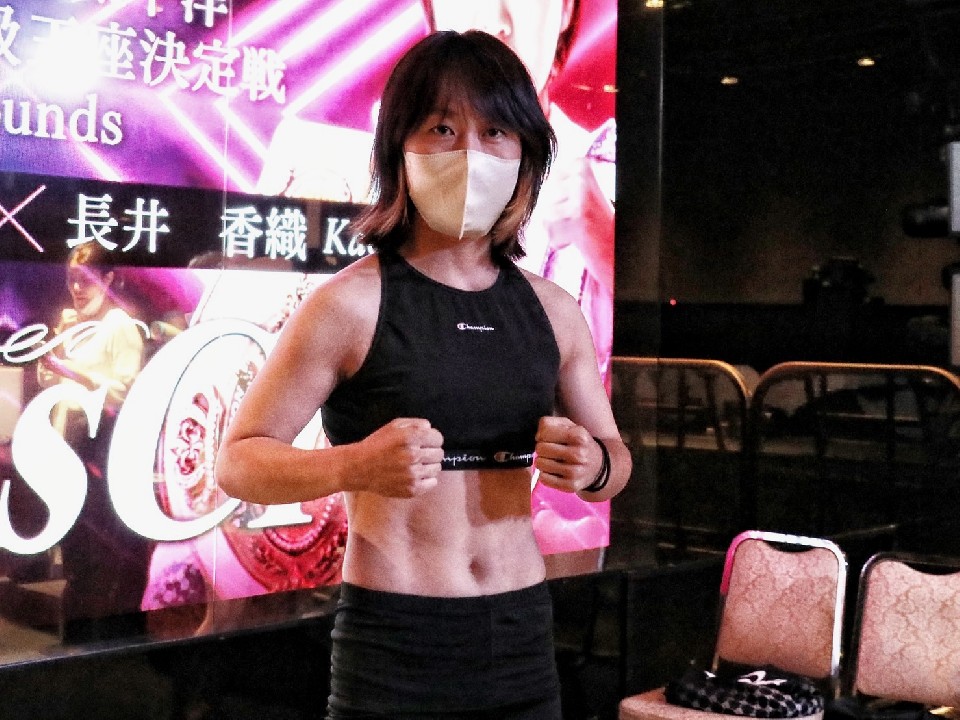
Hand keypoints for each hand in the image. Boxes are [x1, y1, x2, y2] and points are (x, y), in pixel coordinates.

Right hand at [354, 418, 443, 497]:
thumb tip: (430, 428)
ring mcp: (413, 474)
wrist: (358, 468)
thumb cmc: (376, 445)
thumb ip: (415, 423)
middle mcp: (413, 455)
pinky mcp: (412, 489)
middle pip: (439, 454)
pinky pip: (433, 482)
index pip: (438, 438)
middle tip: (419, 453)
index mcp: (410, 437)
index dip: (432, 438)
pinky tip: (415, 474)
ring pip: (437, 468)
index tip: (424, 441)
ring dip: (428, 465)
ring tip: (415, 464)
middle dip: (431, 451)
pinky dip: (426, 479)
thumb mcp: (393, 426)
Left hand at [534, 416, 602, 493]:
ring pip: (540, 464)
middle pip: (541, 448)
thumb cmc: (579, 444)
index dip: (542, 435)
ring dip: (542, 461)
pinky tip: (553, 471)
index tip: (548, 438)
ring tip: (552, 460)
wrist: (598, 467)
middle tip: (550, 450)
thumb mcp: (570, 427)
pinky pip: (544, 479)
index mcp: (578, 436)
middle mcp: (578, 454)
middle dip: (542, 448)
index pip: (545, 432)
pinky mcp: (571, 485)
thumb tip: (538, 436)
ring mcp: (575, 471)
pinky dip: (545, 474)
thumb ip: (550, 423)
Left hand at [539, 157, 614, 290]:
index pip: (548, 181)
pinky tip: (577, 237)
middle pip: (545, 196)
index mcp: (580, 164)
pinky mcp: (577, 213)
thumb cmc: (594, 222)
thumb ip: (559, 181)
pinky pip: (549, 226)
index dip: (557, 200)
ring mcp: (580, 193)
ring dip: (558, 228)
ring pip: (546, 212)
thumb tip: (528, 171)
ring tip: (578, 229)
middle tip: (579, 220)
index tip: (576, 208)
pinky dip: (559, 238)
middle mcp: (580, 175)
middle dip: (556, 214)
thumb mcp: (577, 192)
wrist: (613, 247)